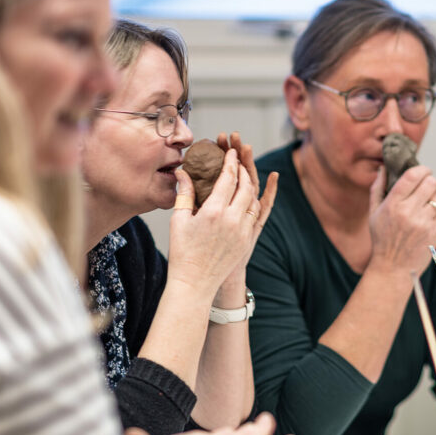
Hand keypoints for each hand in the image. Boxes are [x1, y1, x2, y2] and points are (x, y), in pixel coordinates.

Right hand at [167, 147, 257, 296]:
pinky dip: (254, 201)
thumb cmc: (182, 252)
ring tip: (244, 174)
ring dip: (250, 184)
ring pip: (253, 199)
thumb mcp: (179, 220)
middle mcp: (232, 220)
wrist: (195, 283)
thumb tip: (183, 171)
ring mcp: (243, 231)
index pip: (228, 178)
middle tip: (239, 159)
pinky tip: (250, 194)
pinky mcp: (248, 241)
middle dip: (243, 169)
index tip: (231, 151)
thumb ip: (184, 193)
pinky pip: (256, 215)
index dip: (231, 162)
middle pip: (245, 185)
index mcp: (213, 212)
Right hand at [368, 165, 435, 276]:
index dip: (422, 169)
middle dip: (431, 182)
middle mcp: (408, 212)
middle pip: (432, 183)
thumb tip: (383, 168)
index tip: (424, 170)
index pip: (413, 176)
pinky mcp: (434, 234)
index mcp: (392, 204)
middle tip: (427, 186)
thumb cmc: (382, 239)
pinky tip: (430, 218)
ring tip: (428, 204)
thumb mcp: (374, 213)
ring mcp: (423, 224)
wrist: (392, 268)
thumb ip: (377, 188)